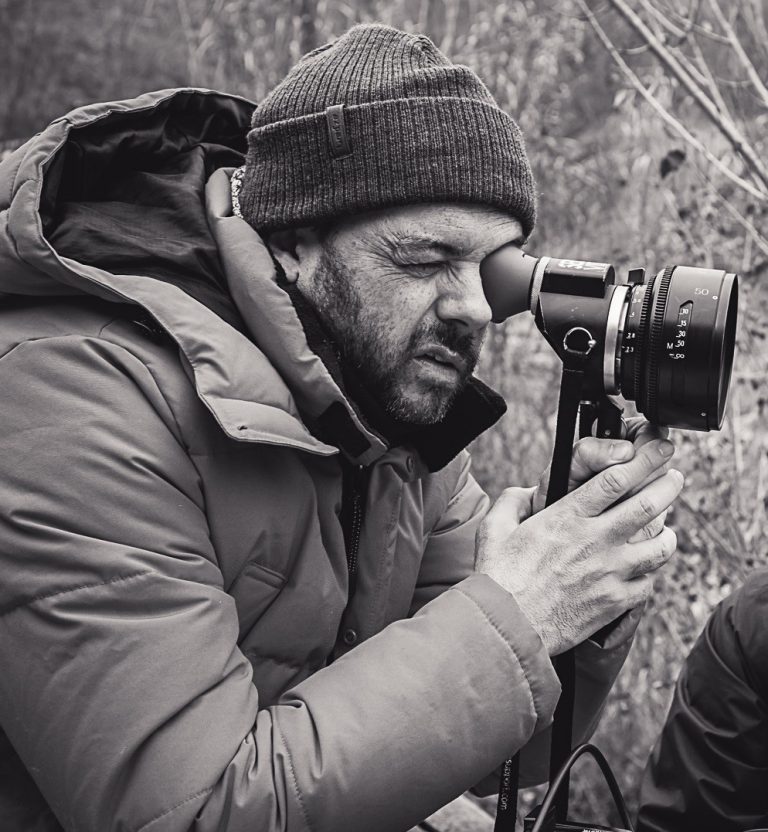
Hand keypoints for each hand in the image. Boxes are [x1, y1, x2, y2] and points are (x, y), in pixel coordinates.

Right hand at [475, 438, 682, 654]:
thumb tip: (524, 492)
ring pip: (658, 546)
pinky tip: (645, 568)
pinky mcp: (615, 601)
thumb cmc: (499, 577)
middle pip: (648, 505)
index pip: (616, 479)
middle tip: (674, 477)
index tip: (660, 451)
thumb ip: (512, 502)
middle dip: (668, 486)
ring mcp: (610, 572)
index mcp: (568, 517)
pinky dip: (651, 573)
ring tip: (666, 527)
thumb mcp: (494, 528)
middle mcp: (595, 540)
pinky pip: (649, 583)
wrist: (508, 625)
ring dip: (667, 533)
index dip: (645, 460)